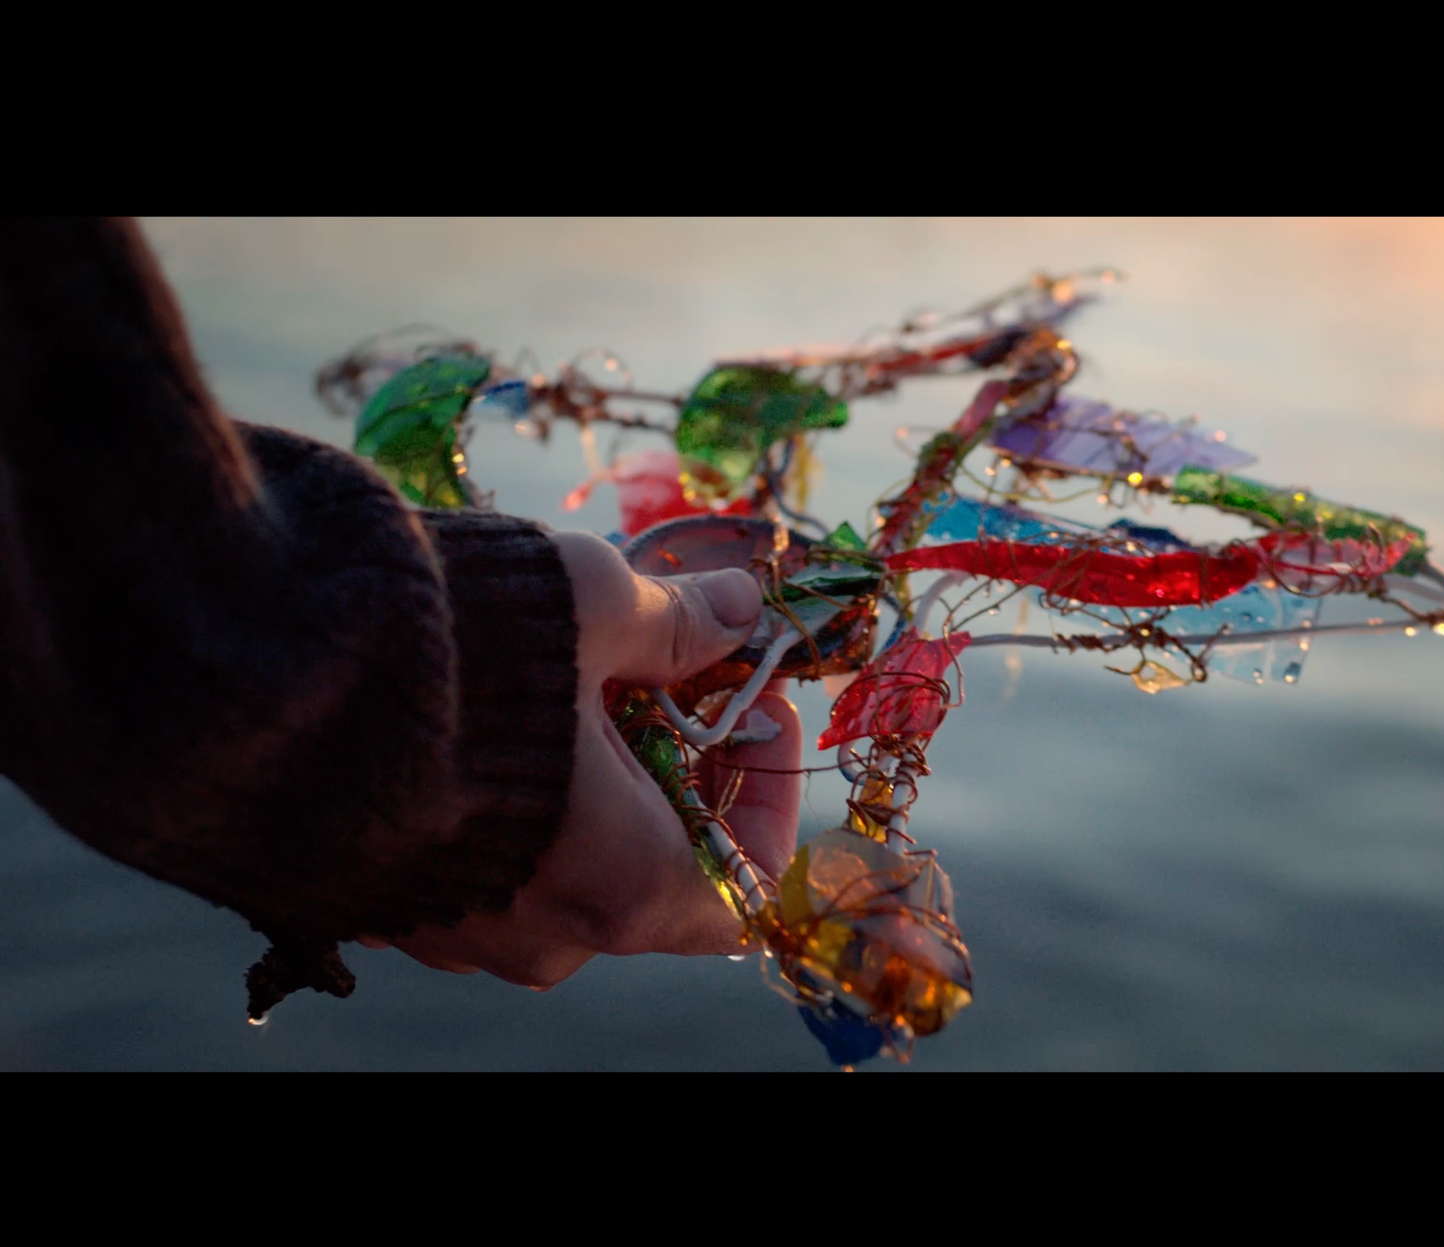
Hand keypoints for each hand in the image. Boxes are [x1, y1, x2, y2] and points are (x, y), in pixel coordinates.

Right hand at [361, 531, 801, 988]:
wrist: (233, 677)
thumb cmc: (446, 646)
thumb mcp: (590, 604)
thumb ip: (677, 623)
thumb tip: (737, 609)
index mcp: (624, 887)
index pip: (748, 886)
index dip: (765, 792)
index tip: (746, 701)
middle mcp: (543, 938)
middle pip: (655, 870)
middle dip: (675, 766)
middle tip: (661, 667)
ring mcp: (451, 932)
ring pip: (560, 865)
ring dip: (585, 778)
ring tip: (562, 672)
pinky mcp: (372, 906)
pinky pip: (472, 862)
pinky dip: (501, 797)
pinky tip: (477, 707)